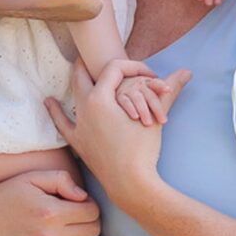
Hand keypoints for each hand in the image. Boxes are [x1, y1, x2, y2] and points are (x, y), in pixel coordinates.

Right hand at [0, 164, 100, 235]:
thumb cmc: (9, 194)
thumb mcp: (32, 178)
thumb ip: (62, 180)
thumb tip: (84, 197)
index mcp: (50, 213)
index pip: (92, 212)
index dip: (90, 204)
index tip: (79, 201)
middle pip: (92, 231)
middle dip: (90, 220)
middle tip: (77, 213)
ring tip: (71, 226)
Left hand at [47, 57, 189, 210]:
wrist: (130, 182)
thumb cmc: (143, 149)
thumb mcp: (156, 115)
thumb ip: (169, 90)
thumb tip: (187, 72)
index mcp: (101, 98)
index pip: (113, 68)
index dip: (131, 65)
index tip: (146, 73)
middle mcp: (85, 107)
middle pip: (83, 74)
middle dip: (91, 62)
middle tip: (96, 54)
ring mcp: (79, 125)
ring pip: (72, 95)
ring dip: (77, 81)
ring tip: (78, 69)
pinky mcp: (78, 142)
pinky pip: (62, 124)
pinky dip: (55, 111)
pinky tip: (49, 102)